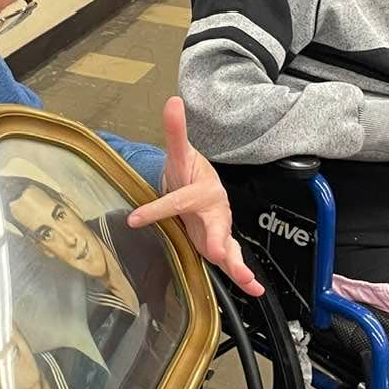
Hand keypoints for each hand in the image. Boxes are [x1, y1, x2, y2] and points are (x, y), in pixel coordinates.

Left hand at [127, 97, 264, 296]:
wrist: (201, 187)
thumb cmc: (187, 173)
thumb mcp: (179, 154)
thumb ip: (175, 131)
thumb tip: (172, 100)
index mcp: (202, 189)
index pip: (178, 199)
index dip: (156, 209)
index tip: (135, 219)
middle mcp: (216, 209)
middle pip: (217, 225)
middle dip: (217, 237)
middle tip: (217, 250)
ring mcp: (220, 228)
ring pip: (230, 245)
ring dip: (237, 263)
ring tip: (247, 280)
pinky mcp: (221, 243)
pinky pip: (233, 259)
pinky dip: (243, 273)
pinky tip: (254, 288)